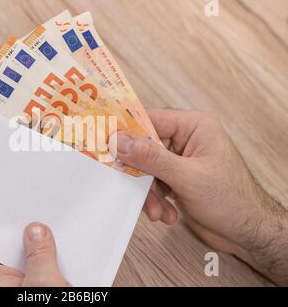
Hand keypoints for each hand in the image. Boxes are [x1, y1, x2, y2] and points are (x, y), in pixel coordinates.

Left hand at [0, 222, 69, 286]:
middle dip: (14, 233)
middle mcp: (3, 285)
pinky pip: (39, 268)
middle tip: (24, 212)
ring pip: (23, 259)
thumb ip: (40, 255)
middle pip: (0, 251)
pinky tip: (57, 246)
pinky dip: (47, 257)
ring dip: (34, 245)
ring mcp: (21, 287)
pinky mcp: (37, 289)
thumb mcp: (45, 284)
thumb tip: (36, 232)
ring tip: (45, 226)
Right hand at [111, 109, 287, 284]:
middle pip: (145, 146)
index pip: (151, 119)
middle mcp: (186, 138)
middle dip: (141, 173)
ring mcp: (180, 159)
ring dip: (149, 192)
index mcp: (195, 126)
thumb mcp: (187, 177)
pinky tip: (166, 213)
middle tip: (134, 187)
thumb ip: (152, 158)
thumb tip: (121, 141)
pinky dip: (155, 200)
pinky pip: (153, 182)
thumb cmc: (231, 200)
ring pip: (147, 168)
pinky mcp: (176, 178)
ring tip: (158, 210)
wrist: (247, 232)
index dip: (127, 132)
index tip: (106, 143)